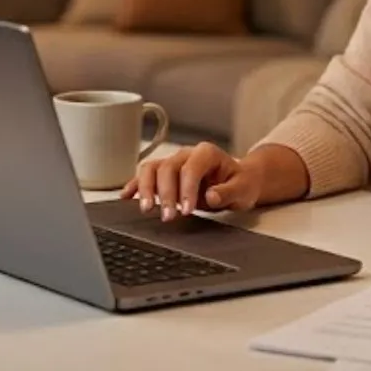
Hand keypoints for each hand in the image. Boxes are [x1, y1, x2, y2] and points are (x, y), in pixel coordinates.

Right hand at [121, 142, 262, 219]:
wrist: (239, 180)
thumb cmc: (241, 183)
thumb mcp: (243, 190)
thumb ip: (228, 192)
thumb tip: (211, 195)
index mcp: (207, 153)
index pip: (190, 168)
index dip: (186, 189)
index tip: (186, 210)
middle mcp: (187, 154)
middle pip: (167, 168)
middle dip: (166, 194)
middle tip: (168, 217)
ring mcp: (174, 163)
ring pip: (152, 168)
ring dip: (146, 189)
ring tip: (147, 209)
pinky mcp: (165, 174)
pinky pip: (146, 175)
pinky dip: (135, 185)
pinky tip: (127, 196)